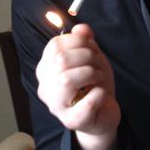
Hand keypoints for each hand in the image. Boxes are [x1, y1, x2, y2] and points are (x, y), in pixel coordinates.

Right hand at [36, 23, 120, 149]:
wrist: (103, 113)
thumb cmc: (93, 84)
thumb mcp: (92, 57)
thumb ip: (86, 41)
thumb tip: (82, 28)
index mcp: (47, 68)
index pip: (55, 46)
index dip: (78, 41)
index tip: (92, 48)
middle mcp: (46, 87)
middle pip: (60, 60)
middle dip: (88, 56)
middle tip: (97, 66)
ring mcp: (56, 106)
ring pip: (67, 80)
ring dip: (92, 74)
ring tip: (98, 79)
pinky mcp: (71, 121)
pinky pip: (86, 103)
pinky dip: (99, 94)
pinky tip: (100, 94)